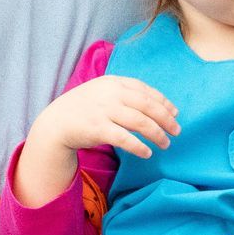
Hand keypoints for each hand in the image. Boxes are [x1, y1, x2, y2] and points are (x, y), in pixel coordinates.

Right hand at [13, 74, 179, 206]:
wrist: (56, 123)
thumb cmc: (84, 108)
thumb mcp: (102, 92)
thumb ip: (125, 94)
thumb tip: (157, 105)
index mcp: (113, 82)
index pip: (145, 90)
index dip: (163, 102)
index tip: (175, 113)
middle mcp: (110, 94)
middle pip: (147, 106)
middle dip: (166, 119)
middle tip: (177, 131)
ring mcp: (104, 110)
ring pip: (140, 122)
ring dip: (157, 134)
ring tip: (165, 144)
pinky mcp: (98, 129)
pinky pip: (125, 138)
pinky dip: (139, 146)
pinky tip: (147, 152)